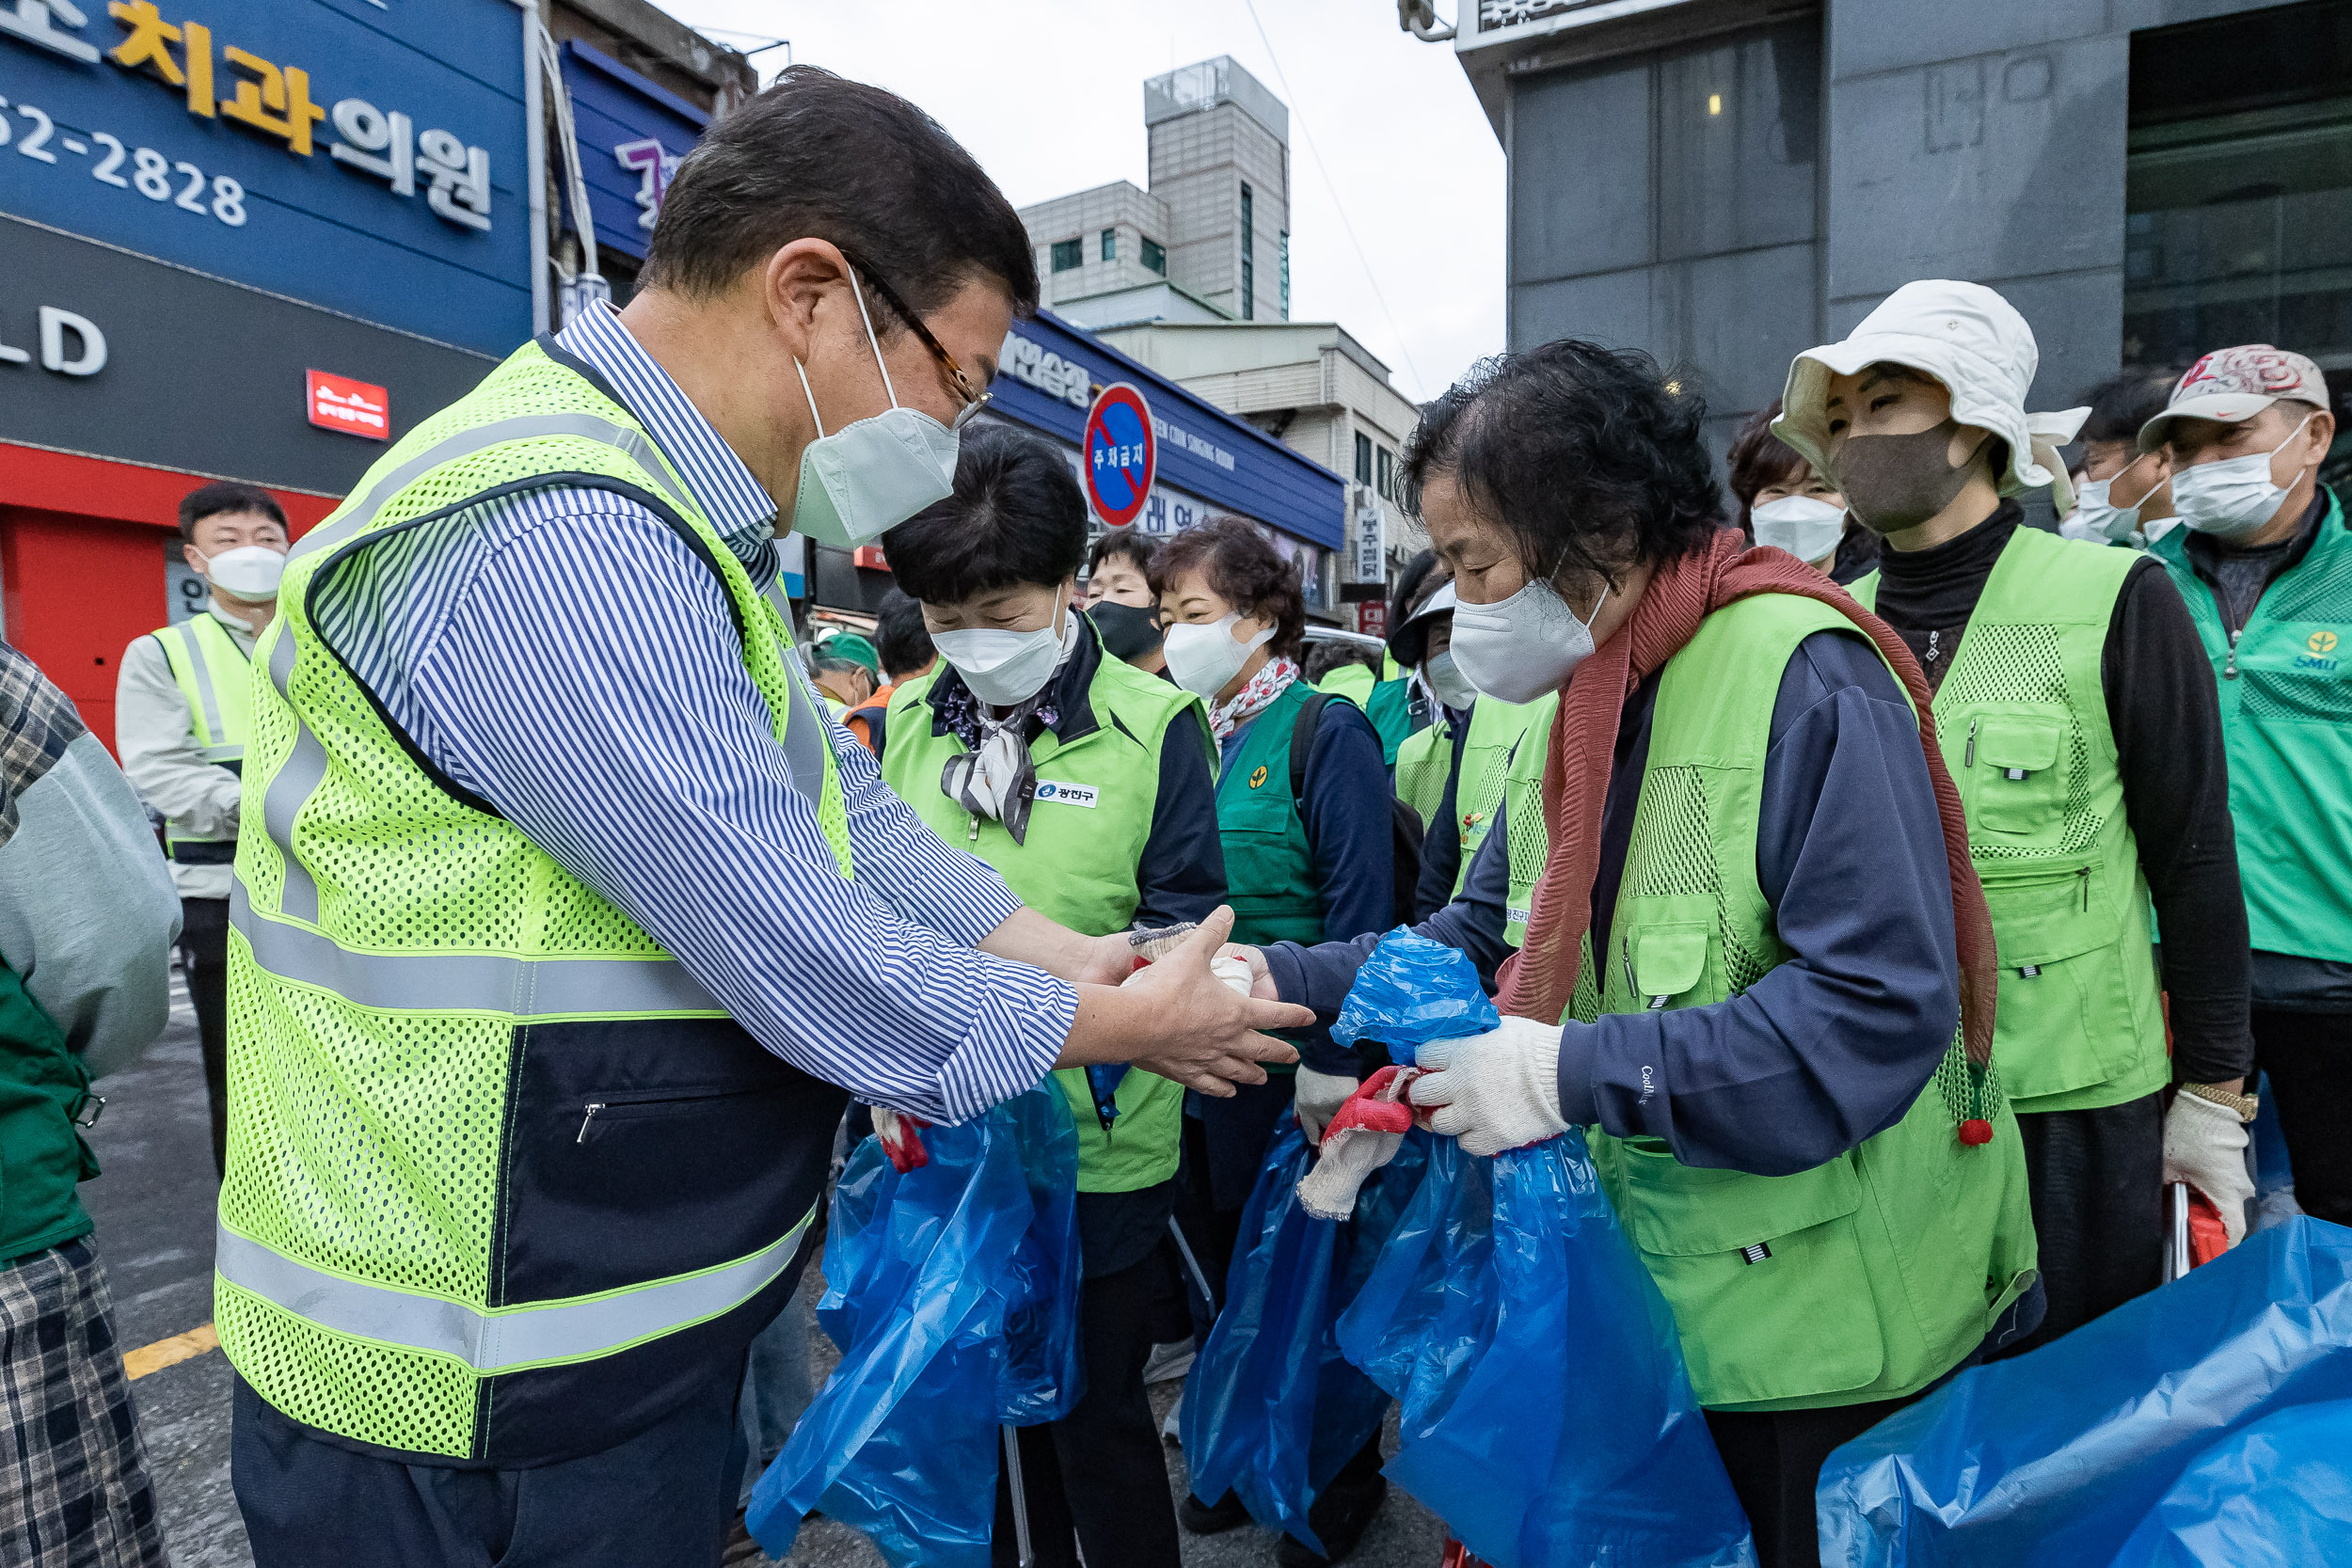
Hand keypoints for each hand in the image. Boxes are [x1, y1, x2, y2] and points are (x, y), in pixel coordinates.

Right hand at [1072, 906, 1307, 1095]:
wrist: (1134, 1023)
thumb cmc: (1166, 988)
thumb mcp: (1192, 952)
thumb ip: (1212, 932)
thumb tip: (1227, 911)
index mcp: (1236, 1012)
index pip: (1275, 1014)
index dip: (1294, 1015)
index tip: (1309, 1018)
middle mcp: (1228, 1040)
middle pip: (1263, 1049)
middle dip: (1281, 1052)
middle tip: (1293, 1056)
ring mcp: (1209, 1060)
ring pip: (1240, 1072)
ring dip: (1254, 1074)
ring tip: (1262, 1078)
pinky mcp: (1187, 1073)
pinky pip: (1211, 1085)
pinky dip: (1223, 1088)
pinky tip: (1227, 1091)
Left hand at [1294, 1065, 1358, 1145]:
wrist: (1328, 1052)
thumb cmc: (1312, 1069)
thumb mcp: (1299, 1088)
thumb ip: (1298, 1107)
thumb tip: (1296, 1125)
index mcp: (1304, 1107)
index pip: (1311, 1132)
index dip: (1317, 1140)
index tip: (1322, 1146)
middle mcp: (1318, 1109)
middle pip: (1328, 1128)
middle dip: (1332, 1129)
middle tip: (1340, 1129)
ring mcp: (1334, 1104)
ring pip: (1342, 1121)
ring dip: (1345, 1119)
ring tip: (1350, 1115)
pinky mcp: (1349, 1098)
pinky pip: (1353, 1110)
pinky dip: (1355, 1109)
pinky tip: (1358, 1106)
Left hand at [1408, 1016, 1566, 1156]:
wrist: (1567, 1076)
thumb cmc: (1536, 1045)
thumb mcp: (1500, 1027)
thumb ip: (1475, 1036)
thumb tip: (1463, 1036)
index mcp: (1463, 1053)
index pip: (1424, 1056)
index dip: (1428, 1059)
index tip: (1435, 1064)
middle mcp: (1462, 1085)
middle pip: (1421, 1093)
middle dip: (1426, 1092)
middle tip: (1438, 1093)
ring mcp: (1475, 1114)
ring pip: (1439, 1123)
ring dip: (1447, 1117)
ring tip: (1461, 1112)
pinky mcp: (1492, 1137)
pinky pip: (1466, 1144)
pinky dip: (1470, 1137)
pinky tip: (1481, 1127)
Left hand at [2165, 1091, 2253, 1246]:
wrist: (2207, 1102)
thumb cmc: (2191, 1135)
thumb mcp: (2168, 1166)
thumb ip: (2163, 1189)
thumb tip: (2155, 1204)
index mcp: (2229, 1195)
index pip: (2232, 1234)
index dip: (2217, 1247)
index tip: (2201, 1256)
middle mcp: (2240, 1190)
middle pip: (2224, 1219)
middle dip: (2202, 1228)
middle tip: (2179, 1235)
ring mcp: (2238, 1177)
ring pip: (2220, 1202)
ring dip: (2202, 1208)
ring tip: (2177, 1212)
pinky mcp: (2231, 1165)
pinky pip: (2220, 1187)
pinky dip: (2204, 1193)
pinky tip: (2184, 1191)